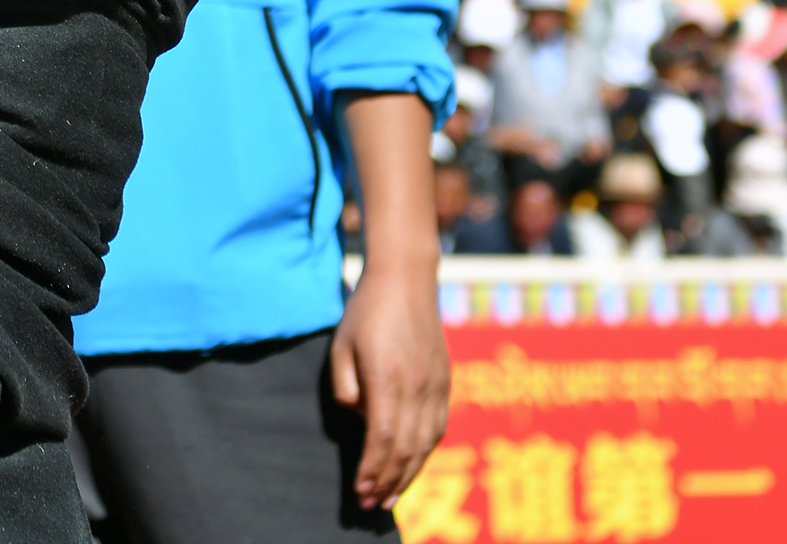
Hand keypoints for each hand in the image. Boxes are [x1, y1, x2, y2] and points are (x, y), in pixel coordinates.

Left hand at [333, 263, 449, 508]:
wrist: (406, 280)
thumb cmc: (365, 312)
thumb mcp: (341, 347)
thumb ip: (346, 389)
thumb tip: (361, 420)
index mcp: (387, 378)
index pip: (381, 439)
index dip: (371, 470)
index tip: (360, 490)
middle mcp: (416, 386)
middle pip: (405, 449)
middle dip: (387, 482)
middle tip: (370, 506)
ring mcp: (435, 385)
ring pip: (426, 443)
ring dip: (408, 475)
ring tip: (390, 497)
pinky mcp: (445, 382)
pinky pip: (438, 427)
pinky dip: (425, 453)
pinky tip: (412, 466)